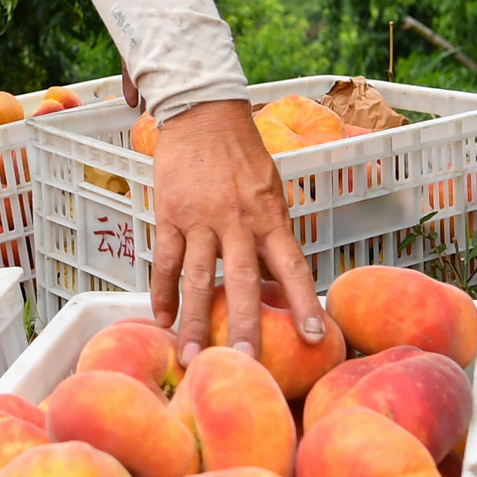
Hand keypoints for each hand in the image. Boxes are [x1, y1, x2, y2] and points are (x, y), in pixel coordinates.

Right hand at [146, 100, 322, 361]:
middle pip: (244, 281)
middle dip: (246, 325)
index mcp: (270, 215)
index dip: (303, 303)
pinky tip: (163, 319)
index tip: (315, 337)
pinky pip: (165, 260)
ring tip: (193, 355)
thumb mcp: (270, 190)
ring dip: (196, 320)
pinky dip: (162, 291)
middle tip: (246, 364)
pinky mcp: (170, 214)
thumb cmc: (243, 155)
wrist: (204, 112)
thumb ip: (272, 234)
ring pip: (199, 278)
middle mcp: (238, 220)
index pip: (292, 266)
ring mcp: (201, 218)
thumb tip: (277, 283)